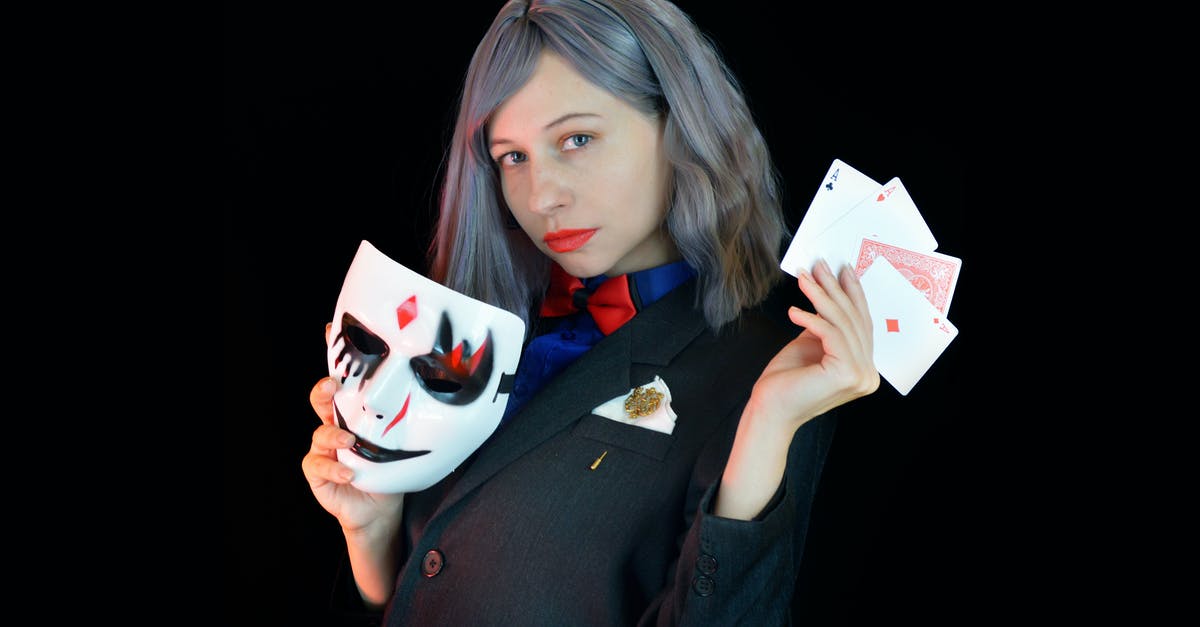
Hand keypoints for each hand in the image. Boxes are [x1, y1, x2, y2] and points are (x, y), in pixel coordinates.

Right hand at [300, 325, 403, 532]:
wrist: (382, 509)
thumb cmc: (395, 468)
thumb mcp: (408, 439)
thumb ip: (421, 417)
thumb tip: (462, 390)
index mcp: (356, 412)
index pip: (345, 379)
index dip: (335, 354)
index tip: (332, 330)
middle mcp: (336, 425)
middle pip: (321, 398)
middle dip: (323, 388)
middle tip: (334, 385)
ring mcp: (325, 449)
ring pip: (318, 432)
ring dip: (332, 435)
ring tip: (350, 441)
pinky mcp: (319, 473)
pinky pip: (316, 465)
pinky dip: (332, 469)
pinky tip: (349, 473)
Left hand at [749, 259, 879, 429]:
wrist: (769, 410)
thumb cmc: (785, 381)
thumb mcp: (811, 345)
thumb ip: (827, 326)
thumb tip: (830, 292)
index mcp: (864, 369)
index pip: (861, 324)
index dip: (853, 294)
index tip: (842, 269)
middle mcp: (869, 374)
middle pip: (853, 321)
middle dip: (835, 288)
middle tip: (820, 265)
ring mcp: (861, 376)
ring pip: (842, 324)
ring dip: (820, 296)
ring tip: (804, 279)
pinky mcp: (847, 374)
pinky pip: (830, 334)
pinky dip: (812, 318)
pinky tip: (794, 311)